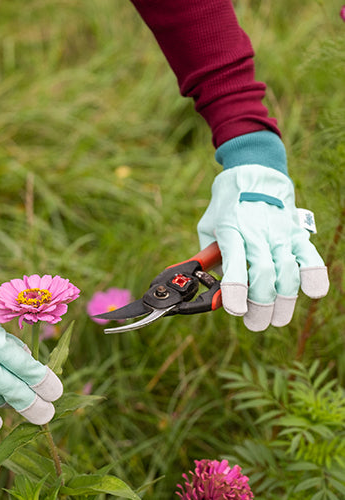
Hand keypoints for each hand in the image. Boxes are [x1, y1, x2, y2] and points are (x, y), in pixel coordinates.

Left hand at [197, 132, 328, 330]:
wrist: (253, 174)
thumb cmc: (225, 205)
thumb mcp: (208, 227)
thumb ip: (209, 257)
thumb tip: (214, 288)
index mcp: (231, 231)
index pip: (236, 265)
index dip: (237, 291)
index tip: (235, 310)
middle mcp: (257, 233)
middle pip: (266, 275)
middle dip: (261, 306)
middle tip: (256, 323)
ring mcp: (280, 233)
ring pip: (288, 272)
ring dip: (284, 301)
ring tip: (276, 318)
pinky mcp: (297, 233)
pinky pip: (310, 257)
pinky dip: (314, 277)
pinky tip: (312, 293)